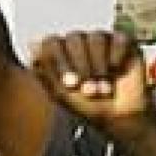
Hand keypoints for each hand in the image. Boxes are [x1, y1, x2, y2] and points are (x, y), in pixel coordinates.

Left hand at [31, 31, 153, 141]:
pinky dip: (116, 55)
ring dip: (99, 65)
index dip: (59, 61)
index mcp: (60, 52)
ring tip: (104, 86)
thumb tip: (31, 44)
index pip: (52, 42)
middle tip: (89, 90)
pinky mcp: (125, 42)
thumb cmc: (87, 106)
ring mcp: (103, 40)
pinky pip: (118, 38)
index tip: (70, 85)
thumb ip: (44, 73)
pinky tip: (116, 70)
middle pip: (74, 38)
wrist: (118, 117)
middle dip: (81, 66)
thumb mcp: (60, 95)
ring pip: (96, 38)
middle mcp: (80, 42)